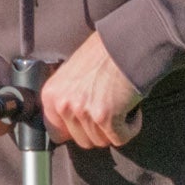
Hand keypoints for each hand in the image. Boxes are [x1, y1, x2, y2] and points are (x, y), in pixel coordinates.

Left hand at [40, 32, 141, 148]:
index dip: (76, 131)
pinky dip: (130, 128)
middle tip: (110, 112)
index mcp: (51, 95)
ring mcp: (83, 112)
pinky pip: (120, 138)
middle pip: (82, 140)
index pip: (56, 133)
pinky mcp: (106, 117)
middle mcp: (63, 105)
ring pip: (101, 141)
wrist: (128, 44)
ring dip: (116, 128)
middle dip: (98, 131)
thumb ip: (66, 98)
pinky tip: (132, 110)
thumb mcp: (71, 75)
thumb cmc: (104, 56)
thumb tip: (69, 123)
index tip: (89, 123)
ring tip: (121, 107)